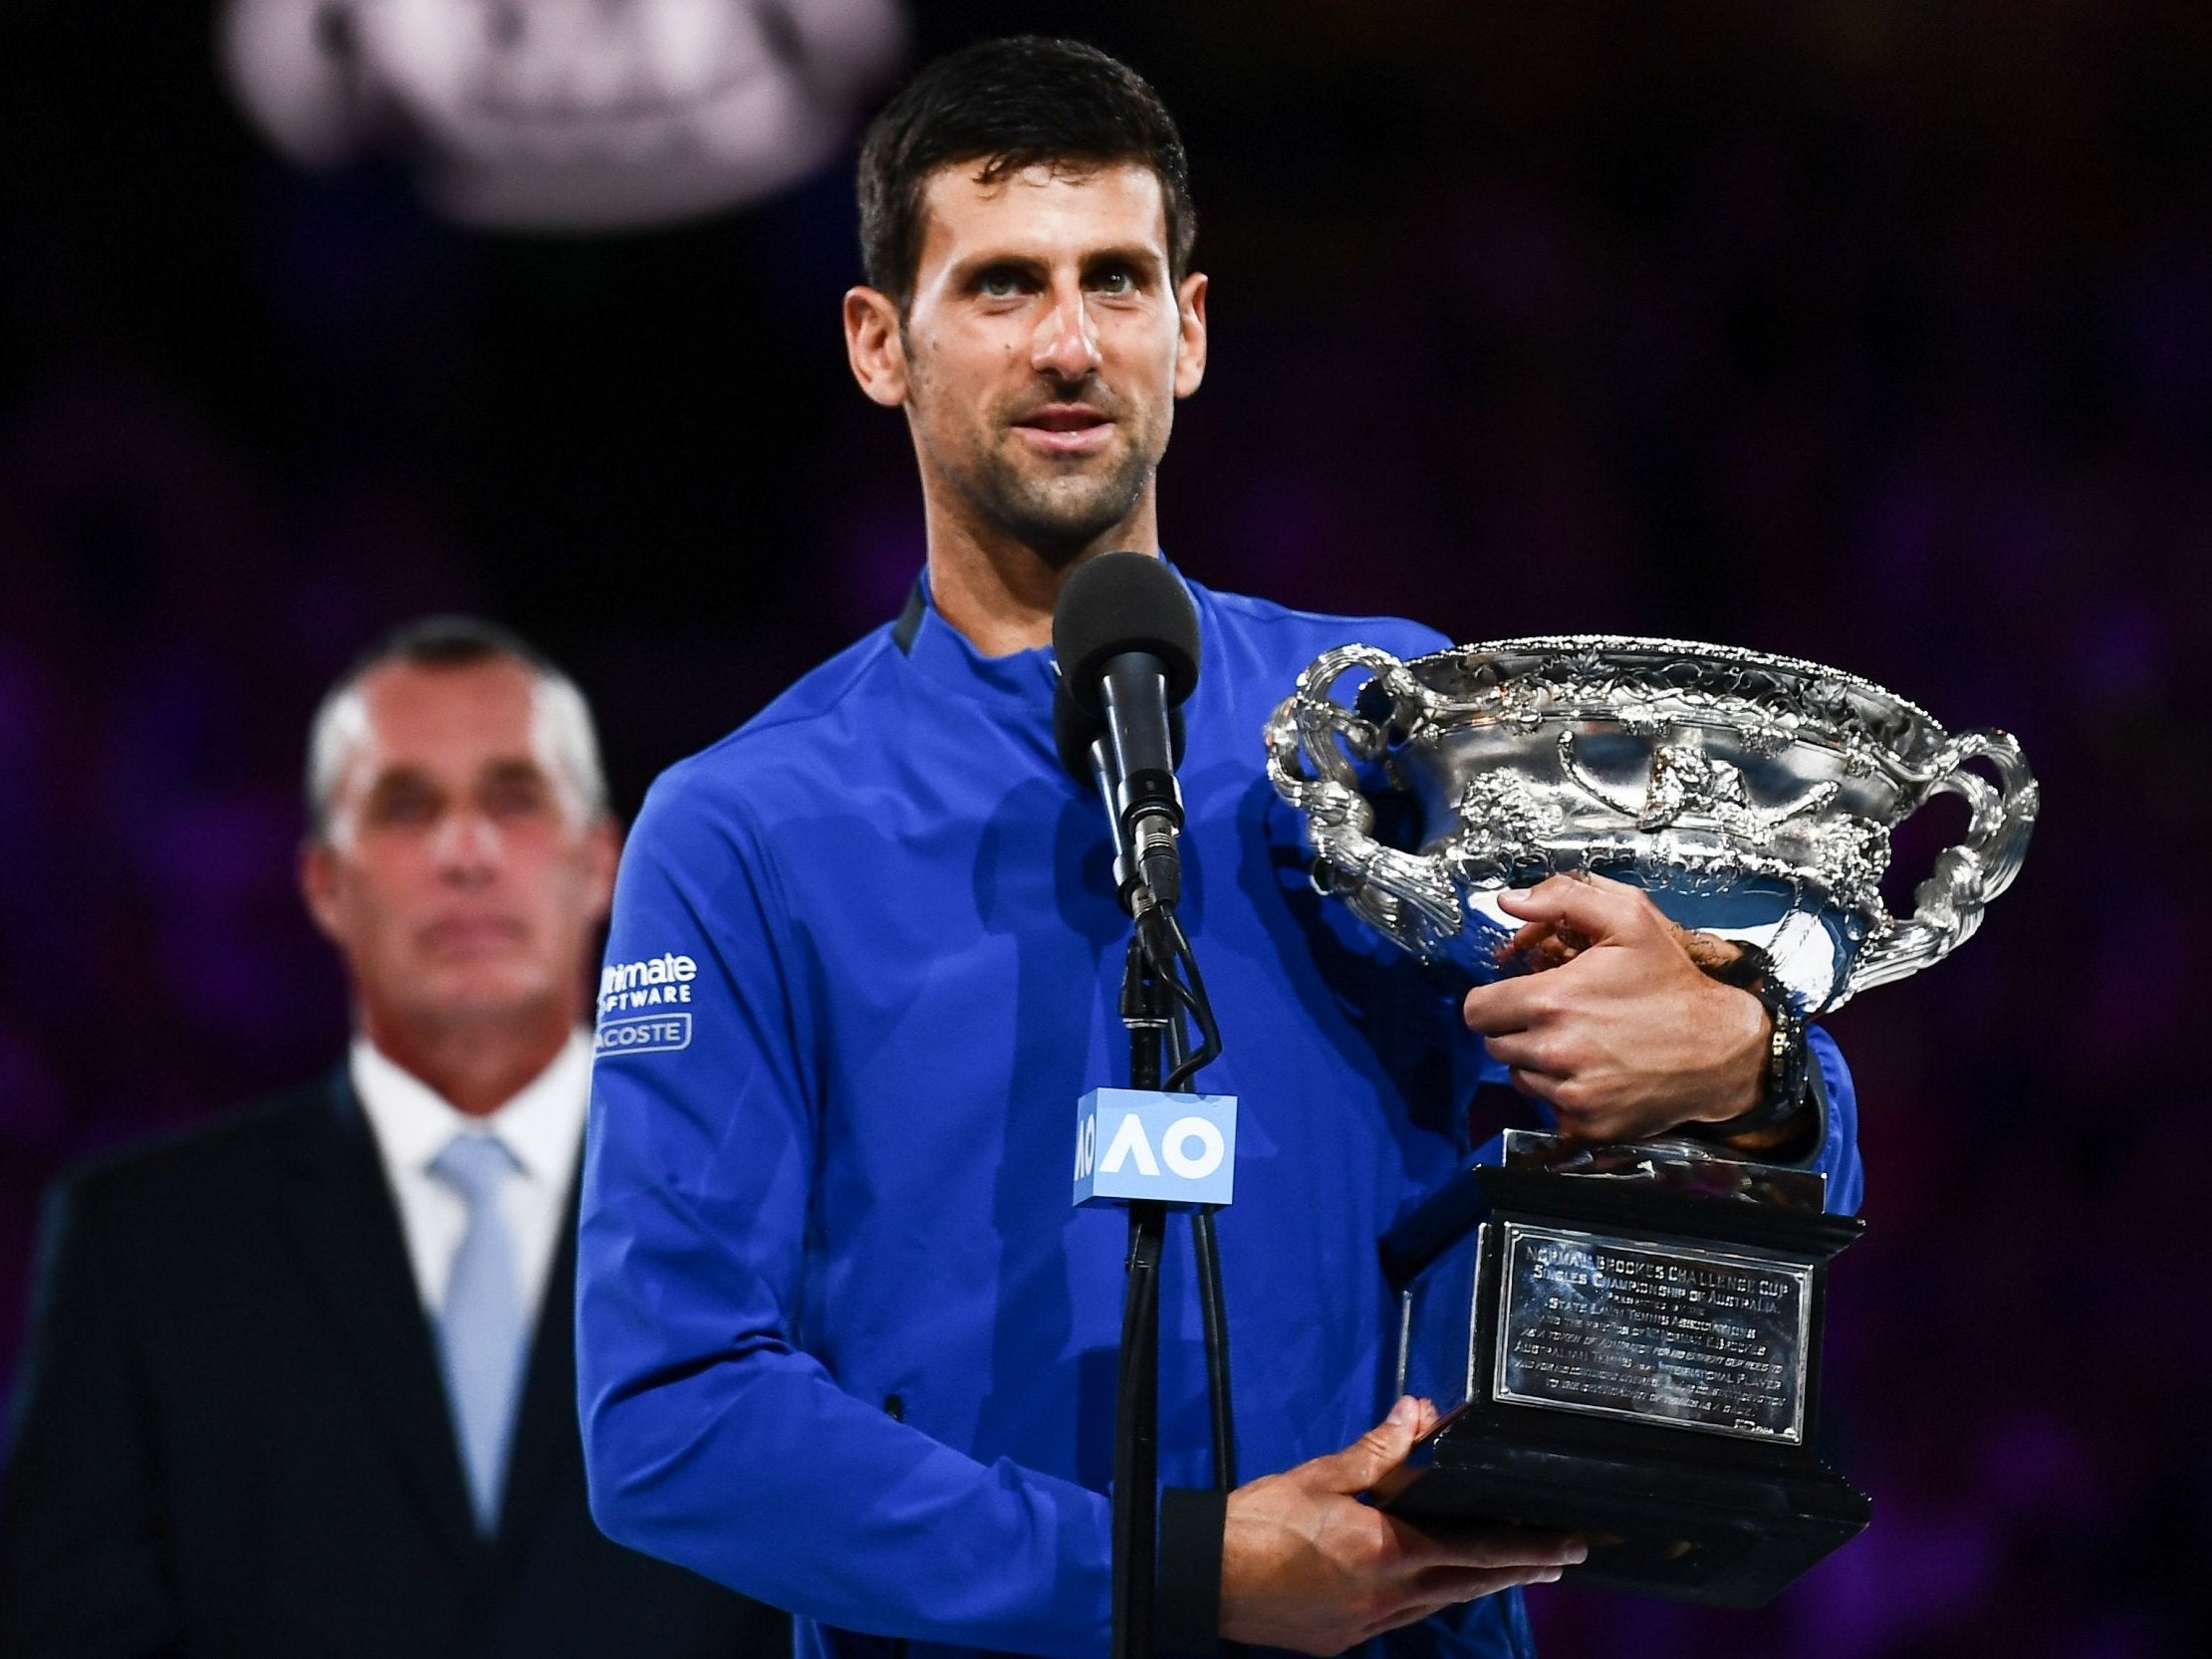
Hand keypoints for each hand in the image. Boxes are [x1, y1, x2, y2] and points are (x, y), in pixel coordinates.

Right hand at [1220, 1396, 1585, 1654]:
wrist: (1207, 1579)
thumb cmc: (1258, 1523)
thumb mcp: (1320, 1476)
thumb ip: (1378, 1450)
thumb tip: (1419, 1414)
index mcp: (1385, 1550)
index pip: (1474, 1549)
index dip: (1526, 1547)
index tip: (1567, 1544)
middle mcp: (1387, 1596)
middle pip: (1469, 1585)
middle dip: (1519, 1570)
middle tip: (1561, 1560)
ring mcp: (1368, 1624)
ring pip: (1439, 1604)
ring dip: (1478, 1586)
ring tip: (1510, 1572)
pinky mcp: (1346, 1639)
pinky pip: (1402, 1618)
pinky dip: (1429, 1599)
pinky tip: (1432, 1588)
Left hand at [1462, 873, 1766, 1141]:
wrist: (1721, 1049)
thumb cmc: (1672, 983)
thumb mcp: (1629, 920)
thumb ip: (1564, 898)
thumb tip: (1509, 901)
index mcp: (1553, 1001)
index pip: (1476, 1010)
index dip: (1492, 1000)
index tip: (1516, 996)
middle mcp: (1554, 1052)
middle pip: (1493, 1044)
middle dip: (1514, 1027)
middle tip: (1556, 1017)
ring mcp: (1570, 1094)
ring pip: (1518, 1076)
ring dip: (1536, 1061)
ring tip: (1579, 1043)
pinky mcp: (1586, 1126)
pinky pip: (1547, 1107)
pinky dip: (1561, 1092)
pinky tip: (1593, 1072)